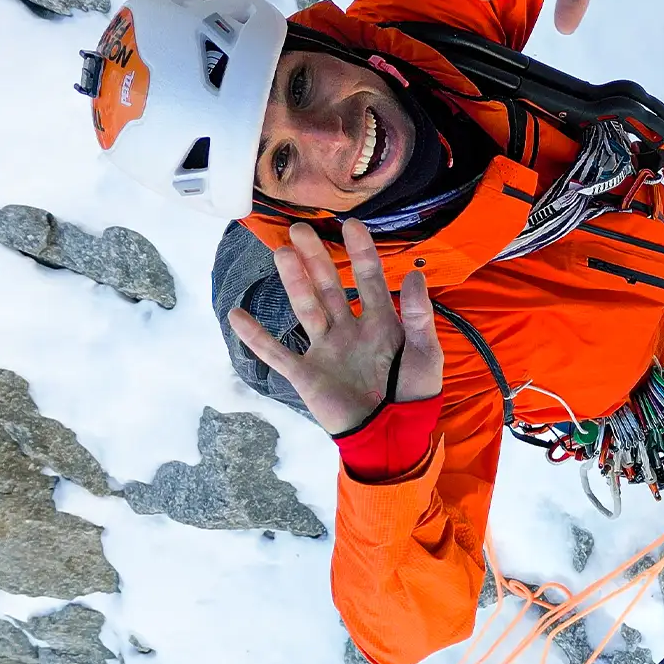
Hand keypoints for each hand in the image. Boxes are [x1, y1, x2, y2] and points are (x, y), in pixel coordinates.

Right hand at [227, 219, 441, 434]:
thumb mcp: (427, 355)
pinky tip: (237, 316)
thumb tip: (415, 274)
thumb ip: (421, 317)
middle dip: (316, 258)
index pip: (369, 280)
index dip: (361, 253)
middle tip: (300, 229)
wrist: (392, 438)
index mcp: (381, 324)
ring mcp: (325, 350)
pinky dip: (256, 337)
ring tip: (282, 253)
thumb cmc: (414, 396)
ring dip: (294, 282)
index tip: (352, 225)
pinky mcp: (307, 374)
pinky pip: (277, 353)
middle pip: (329, 287)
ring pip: (306, 309)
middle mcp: (349, 331)